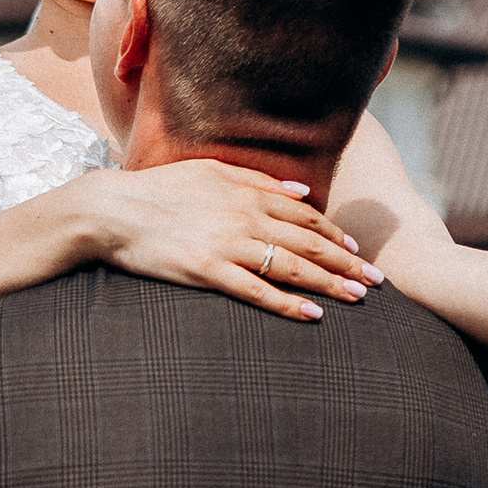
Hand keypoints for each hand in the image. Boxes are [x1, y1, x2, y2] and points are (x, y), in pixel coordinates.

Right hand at [93, 163, 369, 319]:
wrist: (111, 211)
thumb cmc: (158, 190)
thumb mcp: (210, 171)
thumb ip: (257, 180)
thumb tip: (301, 190)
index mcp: (246, 192)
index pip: (305, 215)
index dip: (335, 234)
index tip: (358, 251)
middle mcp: (244, 217)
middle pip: (309, 242)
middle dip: (347, 263)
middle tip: (376, 282)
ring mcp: (227, 245)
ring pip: (292, 267)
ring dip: (329, 284)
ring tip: (357, 299)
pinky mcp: (207, 271)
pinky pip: (257, 291)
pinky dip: (287, 304)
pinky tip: (312, 316)